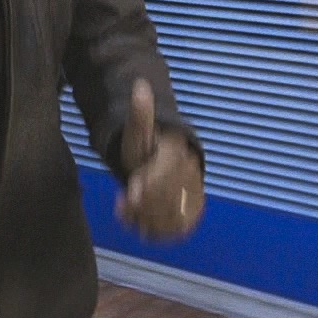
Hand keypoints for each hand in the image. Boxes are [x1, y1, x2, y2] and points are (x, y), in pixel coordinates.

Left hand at [116, 78, 204, 239]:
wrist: (161, 162)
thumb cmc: (145, 147)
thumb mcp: (138, 130)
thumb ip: (139, 114)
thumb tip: (139, 86)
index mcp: (178, 152)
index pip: (166, 173)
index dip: (148, 184)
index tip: (129, 193)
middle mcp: (191, 174)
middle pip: (170, 195)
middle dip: (145, 203)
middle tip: (124, 207)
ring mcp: (193, 193)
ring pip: (175, 213)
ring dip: (150, 218)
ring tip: (128, 216)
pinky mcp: (191, 212)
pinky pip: (180, 226)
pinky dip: (161, 230)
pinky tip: (141, 227)